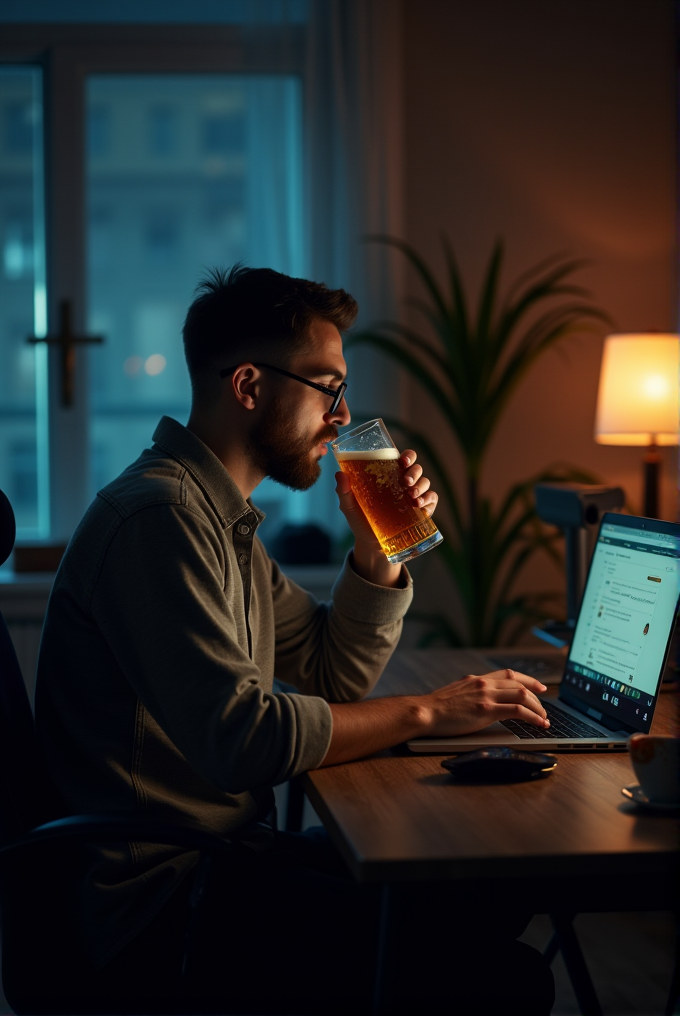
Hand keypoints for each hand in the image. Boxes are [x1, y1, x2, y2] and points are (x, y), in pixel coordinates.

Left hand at [334, 448, 435, 587]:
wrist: (370, 545)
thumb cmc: (360, 520)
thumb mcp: (349, 506)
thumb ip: (343, 491)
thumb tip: (339, 474)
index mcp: (389, 476)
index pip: (403, 459)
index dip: (407, 456)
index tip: (402, 460)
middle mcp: (404, 483)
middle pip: (417, 469)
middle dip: (414, 471)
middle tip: (406, 481)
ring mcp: (415, 496)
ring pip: (425, 482)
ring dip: (421, 486)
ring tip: (412, 495)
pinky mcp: (422, 511)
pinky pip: (432, 500)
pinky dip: (429, 500)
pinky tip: (420, 505)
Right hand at [421, 669, 549, 735]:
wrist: (425, 712)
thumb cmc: (436, 708)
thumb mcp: (456, 693)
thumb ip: (471, 693)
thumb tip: (480, 700)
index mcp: (477, 679)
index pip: (508, 674)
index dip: (527, 679)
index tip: (538, 686)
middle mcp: (484, 683)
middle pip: (519, 684)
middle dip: (537, 695)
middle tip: (545, 706)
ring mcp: (486, 696)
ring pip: (523, 695)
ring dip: (538, 708)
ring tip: (544, 719)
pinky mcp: (486, 710)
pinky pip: (517, 710)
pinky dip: (533, 717)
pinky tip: (539, 724)